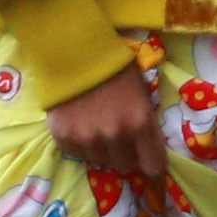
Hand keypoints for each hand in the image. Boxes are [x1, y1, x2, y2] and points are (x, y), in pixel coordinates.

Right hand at [43, 64, 158, 186]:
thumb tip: (146, 146)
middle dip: (126, 155)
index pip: (153, 166)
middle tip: (120, 138)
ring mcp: (87, 139)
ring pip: (100, 162)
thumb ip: (144, 120)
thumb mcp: (141, 90)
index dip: (151, 162)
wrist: (73, 50)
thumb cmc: (114, 66)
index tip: (147, 158)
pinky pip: (76, 154)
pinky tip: (79, 124)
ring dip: (102, 150)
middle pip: (125, 167)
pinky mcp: (64, 137)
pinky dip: (79, 144)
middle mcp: (115, 136)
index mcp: (140, 122)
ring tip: (96, 127)